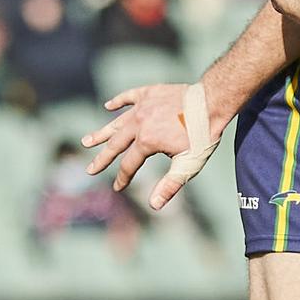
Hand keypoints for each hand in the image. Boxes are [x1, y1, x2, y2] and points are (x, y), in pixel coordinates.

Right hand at [82, 83, 218, 209]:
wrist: (212, 102)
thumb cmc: (203, 135)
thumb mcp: (188, 165)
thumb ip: (169, 185)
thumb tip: (153, 206)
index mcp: (147, 142)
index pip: (129, 165)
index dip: (123, 178)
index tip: (118, 188)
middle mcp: (139, 124)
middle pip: (116, 145)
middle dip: (102, 159)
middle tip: (90, 170)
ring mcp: (143, 107)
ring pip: (118, 122)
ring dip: (102, 133)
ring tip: (87, 141)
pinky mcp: (150, 93)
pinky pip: (129, 96)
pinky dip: (119, 101)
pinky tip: (108, 106)